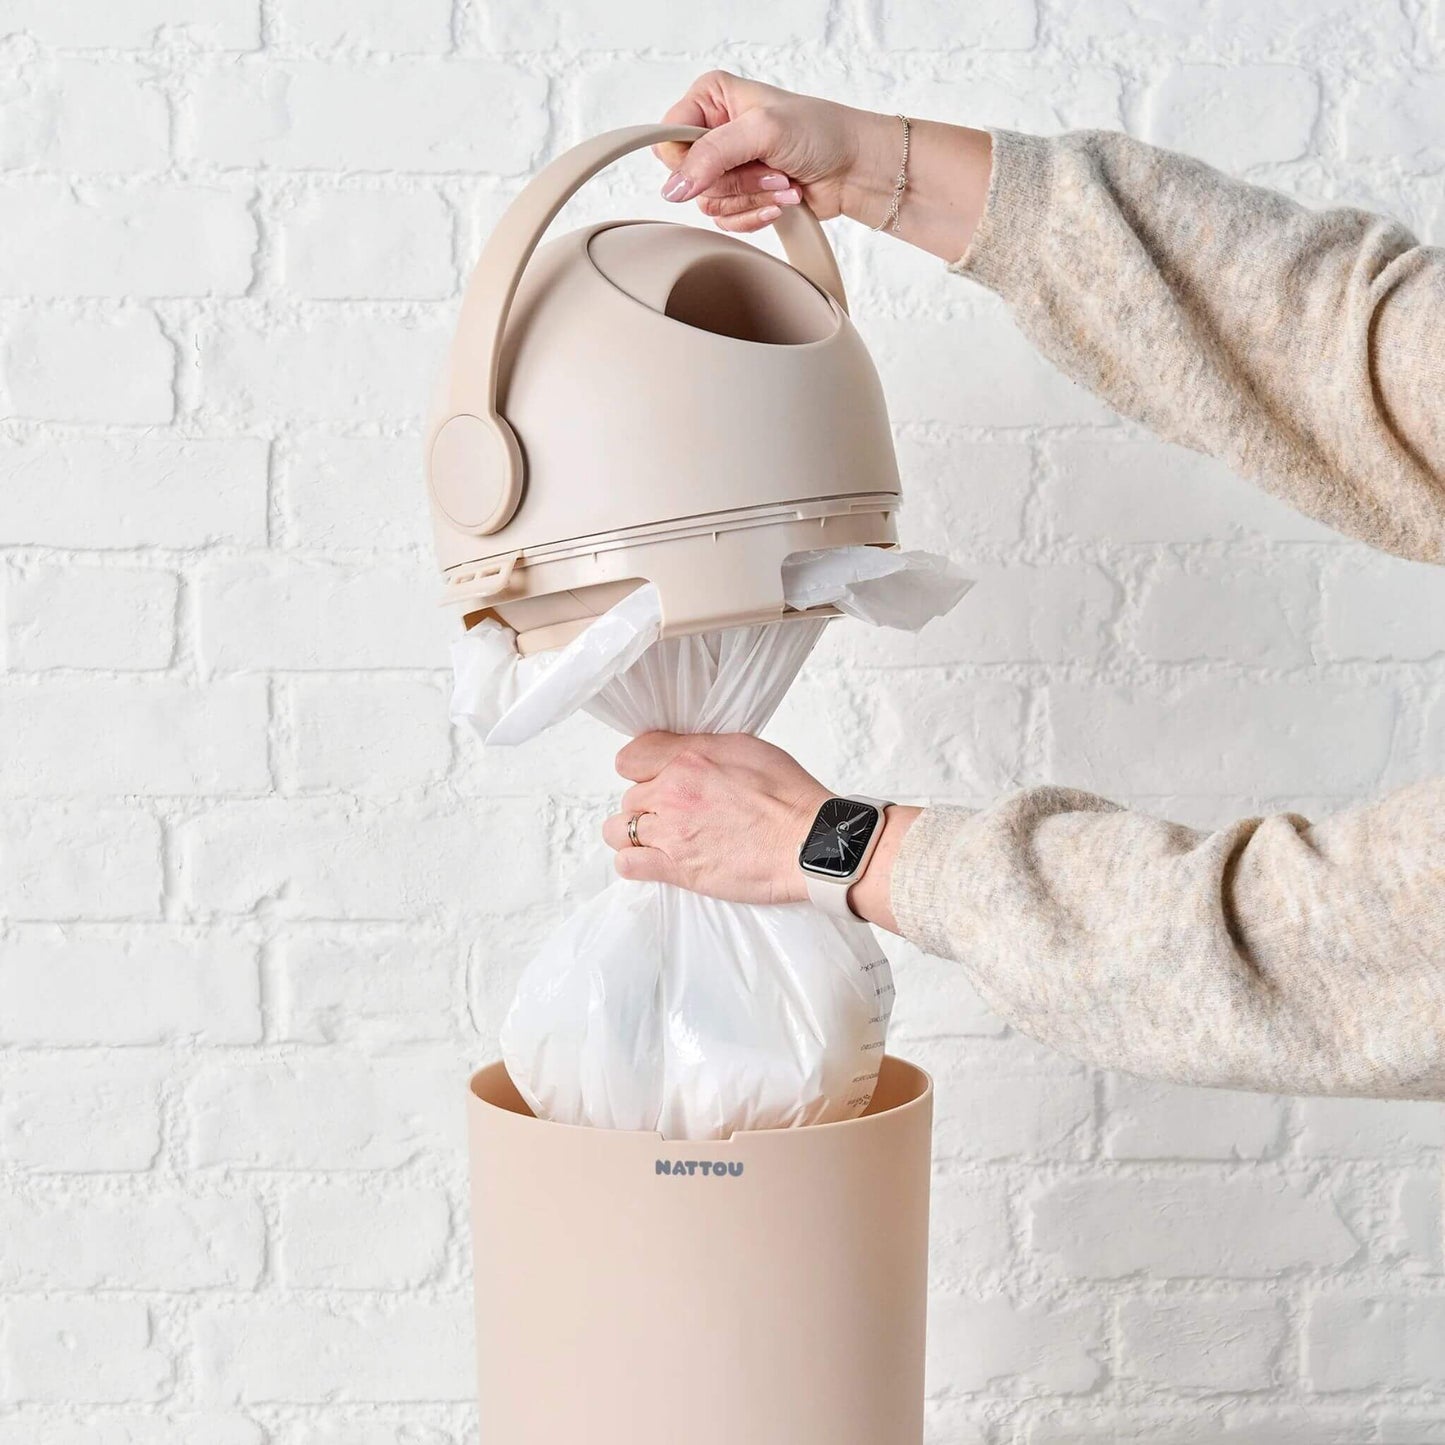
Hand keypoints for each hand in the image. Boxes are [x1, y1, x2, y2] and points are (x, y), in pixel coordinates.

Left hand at [604, 732, 829, 904]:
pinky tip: (654, 861)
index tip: (657, 778)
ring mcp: (671, 833)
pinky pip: (628, 864)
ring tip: (661, 839)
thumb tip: (680, 751)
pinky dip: (634, 863)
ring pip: (620, 830)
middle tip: (679, 814)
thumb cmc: (789, 796)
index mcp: (688, 759)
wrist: (809, 842)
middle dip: (650, 805)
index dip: (643, 769)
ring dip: (636, 834)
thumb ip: (700, 747)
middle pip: (630, 797)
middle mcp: (673, 793)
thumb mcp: (746, 747)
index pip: (631, 758)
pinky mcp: (677, 869)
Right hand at [653, 71, 882, 233]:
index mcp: (711, 98)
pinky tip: (781, 201)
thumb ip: (713, 155)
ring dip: (752, 198)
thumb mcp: (762, 131)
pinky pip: (725, 220)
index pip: (668, 137)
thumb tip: (675, 187)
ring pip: (709, 202)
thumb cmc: (821, 133)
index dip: (689, 161)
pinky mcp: (740, 195)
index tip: (722, 165)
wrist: (854, 168)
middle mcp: (714, 130)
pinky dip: (755, 215)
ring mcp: (727, 166)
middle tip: (771, 168)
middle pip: (691, 178)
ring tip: (783, 182)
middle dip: (737, 180)